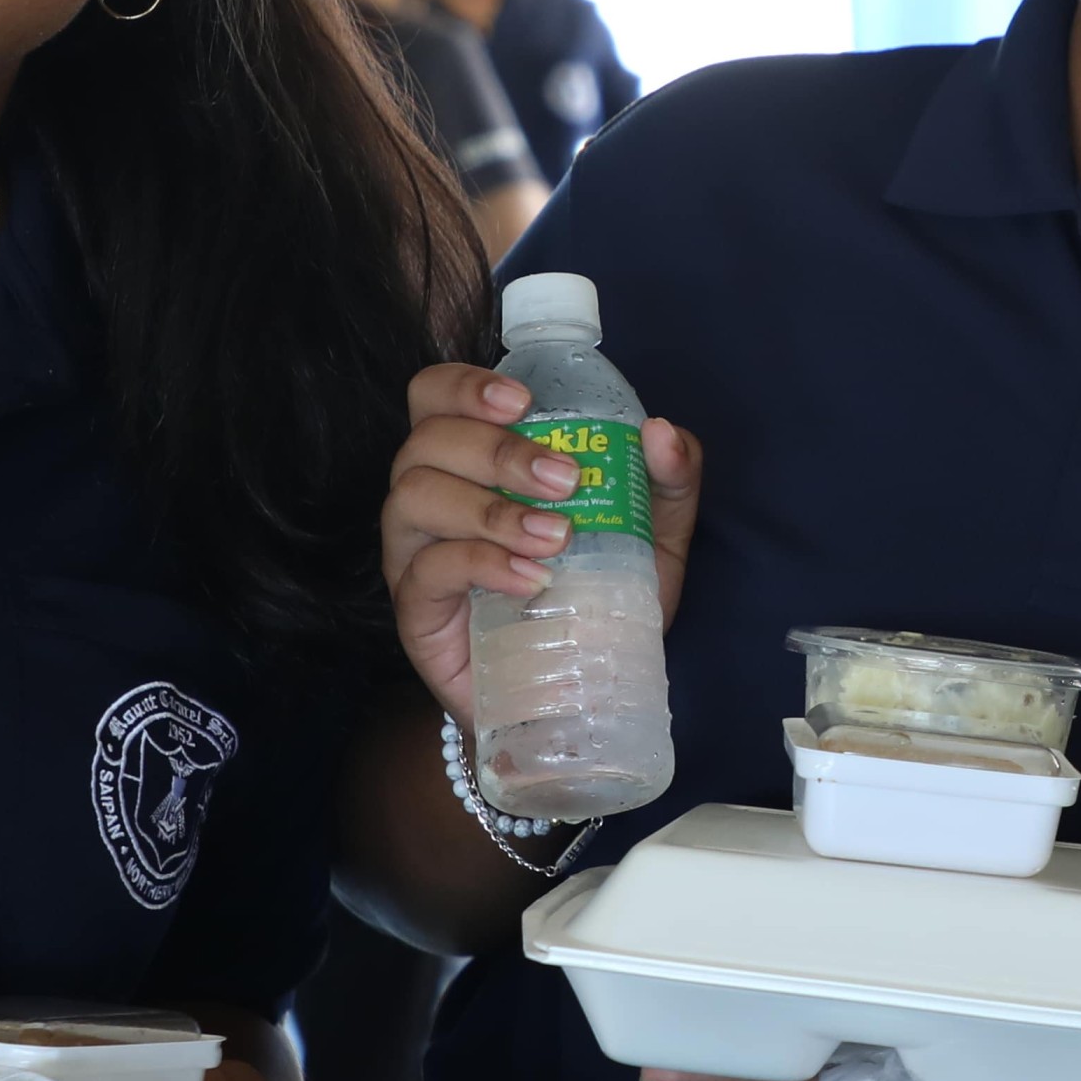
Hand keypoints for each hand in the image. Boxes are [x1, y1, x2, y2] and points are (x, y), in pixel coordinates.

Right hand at [378, 361, 702, 723]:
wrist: (574, 694)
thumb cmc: (597, 597)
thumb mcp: (650, 536)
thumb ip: (667, 481)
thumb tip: (663, 433)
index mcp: (471, 460)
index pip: (434, 396)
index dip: (465, 387)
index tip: (524, 402)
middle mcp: (430, 494)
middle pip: (427, 441)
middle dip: (497, 451)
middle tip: (565, 480)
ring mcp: (413, 552)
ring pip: (416, 496)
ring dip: (490, 508)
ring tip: (555, 536)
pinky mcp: (415, 608)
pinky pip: (429, 569)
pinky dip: (482, 563)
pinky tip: (532, 579)